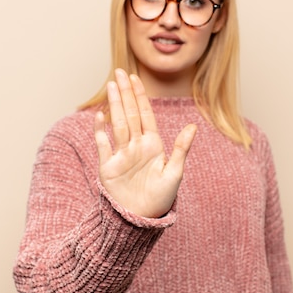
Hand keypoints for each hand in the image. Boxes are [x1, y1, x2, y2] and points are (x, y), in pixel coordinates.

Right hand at [94, 69, 196, 218]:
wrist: (141, 220)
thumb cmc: (161, 199)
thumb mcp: (175, 173)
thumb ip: (181, 149)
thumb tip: (193, 126)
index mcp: (152, 144)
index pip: (145, 114)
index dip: (139, 96)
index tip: (134, 78)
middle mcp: (135, 145)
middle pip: (128, 113)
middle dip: (124, 93)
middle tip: (119, 72)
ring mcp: (121, 154)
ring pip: (117, 124)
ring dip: (113, 105)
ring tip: (110, 86)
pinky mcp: (108, 166)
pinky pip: (102, 144)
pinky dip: (100, 130)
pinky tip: (99, 115)